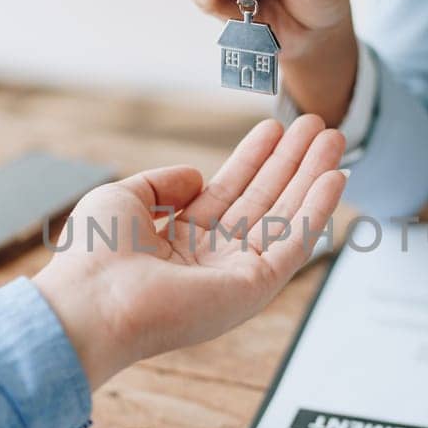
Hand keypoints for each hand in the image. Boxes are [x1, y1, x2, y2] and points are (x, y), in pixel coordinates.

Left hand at [33, 116, 345, 387]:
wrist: (92, 302)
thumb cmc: (93, 256)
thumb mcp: (124, 198)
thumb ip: (163, 183)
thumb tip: (198, 176)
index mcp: (180, 241)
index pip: (229, 192)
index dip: (254, 159)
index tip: (275, 128)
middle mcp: (213, 258)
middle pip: (265, 200)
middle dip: (293, 162)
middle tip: (319, 126)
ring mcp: (237, 274)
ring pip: (286, 216)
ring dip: (313, 176)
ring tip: (335, 137)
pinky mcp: (255, 287)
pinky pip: (296, 243)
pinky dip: (318, 209)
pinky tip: (335, 177)